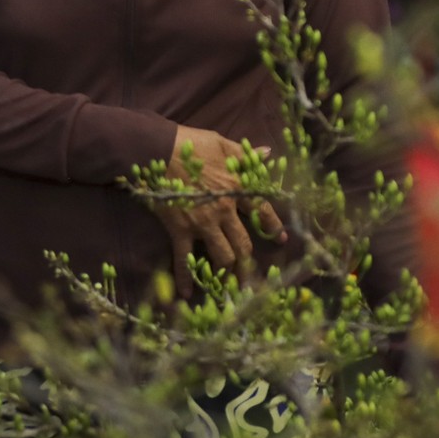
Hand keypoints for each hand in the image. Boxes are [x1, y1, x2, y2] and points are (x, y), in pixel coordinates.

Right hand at [152, 126, 286, 295]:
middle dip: (249, 264)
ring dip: (226, 274)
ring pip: (222, 256)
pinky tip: (186, 294)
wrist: (157, 149)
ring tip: (227, 288)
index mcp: (238, 188)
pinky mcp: (180, 230)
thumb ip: (246, 153)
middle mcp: (225, 210)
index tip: (280, 238)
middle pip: (244, 244)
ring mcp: (203, 223)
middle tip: (252, 279)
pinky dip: (185, 278)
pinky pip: (184, 259)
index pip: (262, 211)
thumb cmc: (190, 143)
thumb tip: (268, 153)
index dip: (273, 226)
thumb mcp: (223, 143)